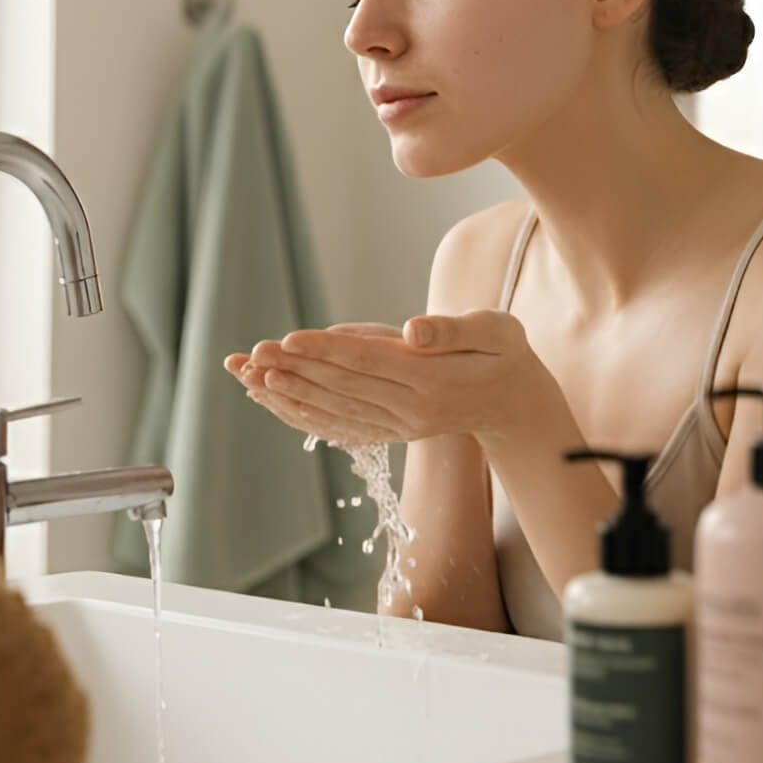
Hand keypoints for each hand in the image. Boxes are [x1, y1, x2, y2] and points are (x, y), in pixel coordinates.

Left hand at [224, 311, 568, 449]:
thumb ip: (455, 330)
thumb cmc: (504, 354)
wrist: (514, 403)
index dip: (326, 351)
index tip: (287, 339)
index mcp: (433, 382)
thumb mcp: (496, 331)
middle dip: (294, 370)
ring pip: (334, 410)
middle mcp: (411, 411)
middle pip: (342, 387)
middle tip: (252, 355)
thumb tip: (413, 330)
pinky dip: (302, 414)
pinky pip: (338, 426)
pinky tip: (272, 402)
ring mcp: (398, 426)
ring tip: (248, 377)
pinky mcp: (389, 432)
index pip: (369, 363)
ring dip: (288, 393)